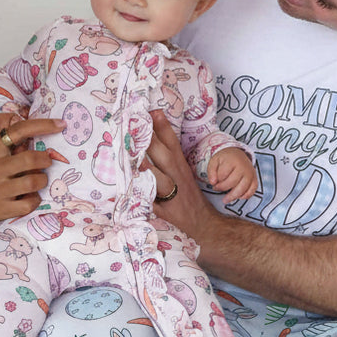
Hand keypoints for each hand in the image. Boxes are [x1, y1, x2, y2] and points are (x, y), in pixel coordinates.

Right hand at [0, 117, 64, 229]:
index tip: (60, 124)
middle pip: (33, 158)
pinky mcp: (1, 210)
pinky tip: (28, 198)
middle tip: (46, 161)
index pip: (19, 131)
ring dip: (41, 180)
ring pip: (34, 181)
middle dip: (45, 159)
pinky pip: (28, 204)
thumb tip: (1, 122)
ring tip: (37, 179)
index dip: (43, 125)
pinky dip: (33, 200)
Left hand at [146, 110, 220, 241]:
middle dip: (151, 140)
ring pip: (159, 179)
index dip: (163, 127)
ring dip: (146, 167)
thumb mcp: (182, 174)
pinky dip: (144, 198)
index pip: (172, 143)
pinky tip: (132, 191)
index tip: (153, 111)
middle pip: (164, 156)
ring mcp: (172, 195)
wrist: (203, 225)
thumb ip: (167, 159)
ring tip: (134, 156)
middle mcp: (177, 178)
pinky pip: (152, 203)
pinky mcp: (166, 212)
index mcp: (181, 167)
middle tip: (137, 124)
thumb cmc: (187, 197)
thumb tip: (147, 141)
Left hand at [207, 149, 258, 202]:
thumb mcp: (214, 161)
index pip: (223, 175)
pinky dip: (246, 196)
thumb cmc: (225, 159)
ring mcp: (250, 173)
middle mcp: (243, 167)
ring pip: (243, 189)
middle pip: (232, 182)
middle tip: (216, 189)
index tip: (213, 183)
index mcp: (232, 161)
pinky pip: (252, 190)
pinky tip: (238, 197)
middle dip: (223, 188)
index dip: (216, 181)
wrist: (237, 154)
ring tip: (225, 200)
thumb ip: (211, 171)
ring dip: (233, 196)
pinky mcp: (255, 179)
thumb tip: (213, 183)